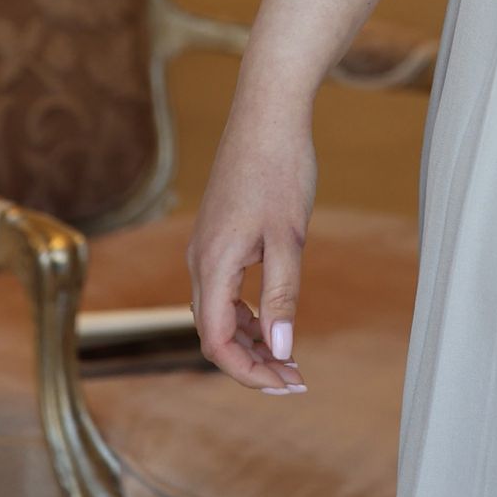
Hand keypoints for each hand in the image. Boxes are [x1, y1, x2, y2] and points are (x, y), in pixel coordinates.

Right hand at [185, 101, 317, 395]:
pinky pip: (224, 288)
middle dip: (253, 363)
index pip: (216, 342)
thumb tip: (282, 351)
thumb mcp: (290, 236)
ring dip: (251, 340)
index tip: (286, 384)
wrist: (267, 111)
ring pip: (219, 312)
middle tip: (296, 380)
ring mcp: (206, 246)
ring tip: (289, 359)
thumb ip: (283, 294)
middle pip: (215, 332)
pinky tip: (273, 319)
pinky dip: (247, 312)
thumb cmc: (281, 168)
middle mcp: (200, 259)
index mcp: (212, 264)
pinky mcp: (219, 234)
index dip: (248, 372)